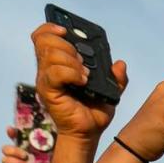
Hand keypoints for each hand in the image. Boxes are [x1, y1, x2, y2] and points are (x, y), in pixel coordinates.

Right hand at [31, 23, 127, 140]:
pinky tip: (83, 81)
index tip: (66, 31)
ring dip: (72, 61)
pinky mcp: (48, 91)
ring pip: (51, 55)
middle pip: (45, 42)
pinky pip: (55, 72)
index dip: (51, 29)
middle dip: (67, 47)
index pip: (42, 37)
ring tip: (85, 76)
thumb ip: (116, 78)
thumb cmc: (94, 113)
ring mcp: (46, 80)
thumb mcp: (111, 92)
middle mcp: (48, 70)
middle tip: (83, 63)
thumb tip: (120, 64)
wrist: (89, 133)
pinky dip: (71, 73)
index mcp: (58, 64)